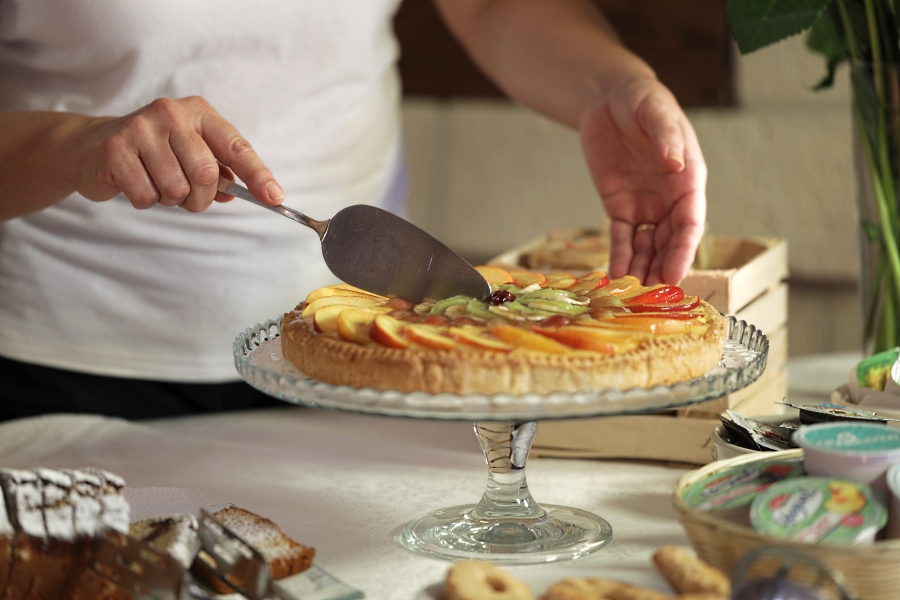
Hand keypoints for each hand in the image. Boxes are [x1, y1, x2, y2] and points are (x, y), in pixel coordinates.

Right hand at [69, 96, 282, 211]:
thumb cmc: (156, 152)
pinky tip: (135, 182)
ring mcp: (141, 128)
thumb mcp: (192, 153)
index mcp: (198, 113)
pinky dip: (145, 200)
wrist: (93, 145)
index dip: (257, 175)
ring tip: (156, 182)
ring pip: (177, 189)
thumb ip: (223, 172)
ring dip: (170, 199)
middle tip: (188, 197)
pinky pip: (147, 196)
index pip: (236, 147)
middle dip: (200, 198)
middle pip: (206, 174)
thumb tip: (260, 192)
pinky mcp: (115, 149)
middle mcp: (171, 113)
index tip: (275, 198)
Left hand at [580, 75, 705, 284]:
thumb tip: (675, 163)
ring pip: (647, 246)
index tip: (675, 274)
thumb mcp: (655, 111)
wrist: (609, 98)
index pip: (690, 223)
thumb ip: (666, 137)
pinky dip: (620, 257)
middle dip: (662, 268)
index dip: (683, 251)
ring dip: (642, 269)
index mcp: (688, 179)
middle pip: (670, 242)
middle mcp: (670, 198)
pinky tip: (616, 276)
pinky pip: (623, 238)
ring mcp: (646, 205)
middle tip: (651, 295)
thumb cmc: (642, 100)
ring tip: (632, 293)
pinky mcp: (621, 207)